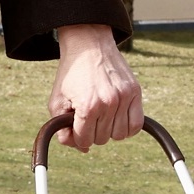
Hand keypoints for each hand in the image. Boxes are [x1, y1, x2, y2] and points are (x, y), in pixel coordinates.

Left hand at [51, 25, 142, 149]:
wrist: (89, 45)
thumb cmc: (71, 74)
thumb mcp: (57, 101)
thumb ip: (61, 129)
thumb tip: (81, 148)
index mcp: (87, 106)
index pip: (85, 140)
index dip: (77, 136)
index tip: (76, 126)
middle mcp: (109, 103)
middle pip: (102, 139)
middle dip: (92, 132)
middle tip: (88, 116)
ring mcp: (124, 98)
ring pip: (119, 136)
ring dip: (109, 130)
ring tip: (102, 116)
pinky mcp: (136, 92)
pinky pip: (136, 126)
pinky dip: (127, 128)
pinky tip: (117, 119)